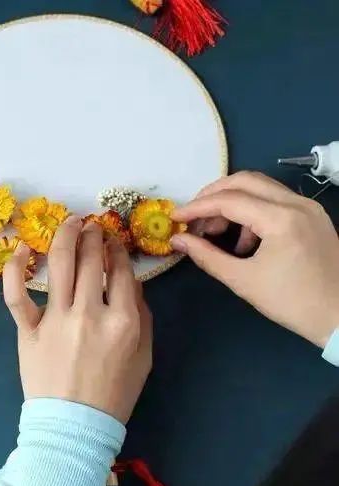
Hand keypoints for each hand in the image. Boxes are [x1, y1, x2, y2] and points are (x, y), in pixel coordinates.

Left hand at [3, 215, 151, 423]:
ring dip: (65, 237)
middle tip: (91, 226)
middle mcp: (90, 313)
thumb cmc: (113, 393)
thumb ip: (141, 316)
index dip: (116, 249)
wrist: (75, 426)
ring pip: (59, 265)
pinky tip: (23, 249)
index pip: (120, 270)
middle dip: (93, 236)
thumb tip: (130, 282)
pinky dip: (15, 268)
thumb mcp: (143, 356)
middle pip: (91, 260)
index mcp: (123, 320)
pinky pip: (16, 294)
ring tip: (69, 223)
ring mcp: (56, 320)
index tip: (112, 240)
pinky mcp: (28, 330)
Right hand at [171, 171, 338, 346]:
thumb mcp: (243, 281)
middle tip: (193, 217)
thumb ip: (206, 256)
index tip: (174, 219)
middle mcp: (297, 203)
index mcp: (281, 219)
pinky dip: (252, 211)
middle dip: (213, 196)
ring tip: (216, 232)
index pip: (229, 200)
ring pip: (260, 187)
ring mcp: (308, 206)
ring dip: (232, 202)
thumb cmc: (293, 302)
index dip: (196, 207)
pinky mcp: (313, 215)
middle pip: (244, 181)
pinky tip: (244, 240)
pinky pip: (275, 200)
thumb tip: (178, 241)